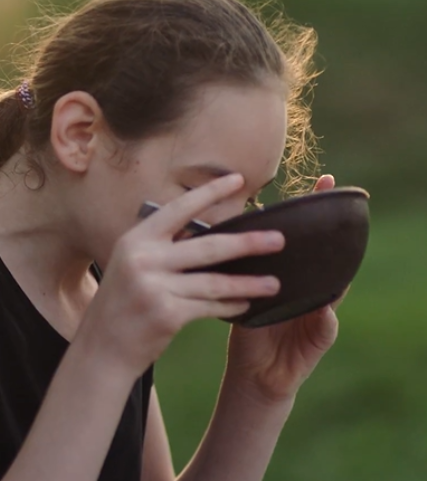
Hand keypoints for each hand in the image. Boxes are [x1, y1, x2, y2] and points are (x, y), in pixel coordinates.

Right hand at [84, 174, 286, 374]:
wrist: (102, 346)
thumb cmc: (121, 303)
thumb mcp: (130, 264)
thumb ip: (161, 247)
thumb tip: (205, 231)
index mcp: (136, 239)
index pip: (178, 209)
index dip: (209, 193)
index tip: (238, 179)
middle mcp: (143, 258)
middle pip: (207, 246)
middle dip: (247, 243)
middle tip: (278, 239)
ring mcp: (154, 286)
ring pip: (214, 281)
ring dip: (248, 282)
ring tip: (275, 282)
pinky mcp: (166, 313)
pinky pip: (209, 306)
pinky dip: (230, 306)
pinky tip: (247, 304)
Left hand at [223, 174, 343, 402]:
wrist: (254, 373)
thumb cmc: (246, 327)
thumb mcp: (239, 289)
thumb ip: (236, 265)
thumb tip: (213, 229)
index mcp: (289, 274)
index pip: (302, 238)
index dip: (312, 210)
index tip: (322, 178)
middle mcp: (308, 287)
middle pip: (322, 251)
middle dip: (330, 222)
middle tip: (334, 193)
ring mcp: (318, 310)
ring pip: (331, 282)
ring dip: (334, 263)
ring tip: (337, 240)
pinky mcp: (320, 337)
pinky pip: (326, 322)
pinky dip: (326, 312)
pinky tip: (327, 301)